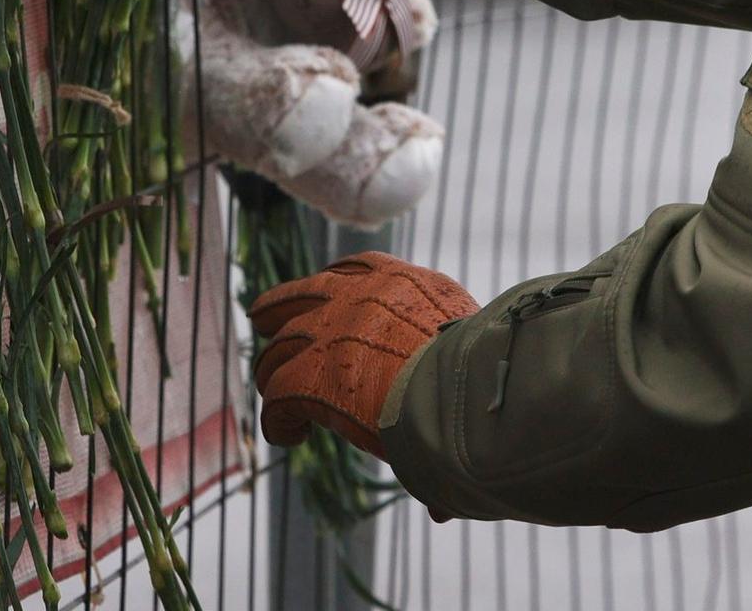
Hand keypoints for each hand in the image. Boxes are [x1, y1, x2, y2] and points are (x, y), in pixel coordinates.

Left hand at [248, 251, 477, 456]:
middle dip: (279, 310)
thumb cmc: (486, 374)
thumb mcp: (466, 352)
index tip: (325, 304)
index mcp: (401, 282)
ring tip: (272, 389)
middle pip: (300, 295)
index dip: (332, 287)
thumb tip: (452, 482)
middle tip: (265, 324)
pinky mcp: (311, 376)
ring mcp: (330, 333)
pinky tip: (290, 436)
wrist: (470, 388)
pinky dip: (278, 418)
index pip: (353, 269)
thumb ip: (450, 387)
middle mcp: (359, 296)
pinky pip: (276, 394)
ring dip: (272, 369)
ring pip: (277, 349)